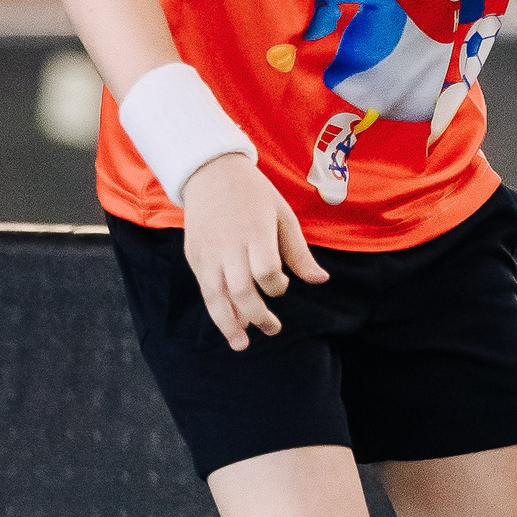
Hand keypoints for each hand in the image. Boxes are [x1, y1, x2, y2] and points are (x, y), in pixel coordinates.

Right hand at [181, 154, 329, 350]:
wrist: (210, 171)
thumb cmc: (254, 194)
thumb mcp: (283, 215)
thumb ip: (299, 252)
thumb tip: (321, 281)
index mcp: (255, 231)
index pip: (265, 270)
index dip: (276, 285)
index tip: (282, 285)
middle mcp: (229, 245)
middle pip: (240, 290)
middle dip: (257, 315)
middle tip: (273, 329)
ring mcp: (208, 252)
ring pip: (216, 296)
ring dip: (230, 324)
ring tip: (242, 345)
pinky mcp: (194, 255)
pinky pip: (205, 289)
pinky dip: (216, 310)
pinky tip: (229, 324)